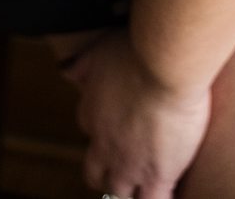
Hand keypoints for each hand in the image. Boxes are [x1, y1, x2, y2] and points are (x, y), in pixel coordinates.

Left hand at [60, 26, 210, 198]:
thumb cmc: (135, 51)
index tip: (116, 123)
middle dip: (106, 171)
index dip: (101, 128)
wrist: (164, 65)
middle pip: (95, 172)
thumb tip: (66, 72)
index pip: (88, 128)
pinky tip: (168, 190)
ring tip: (144, 184)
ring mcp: (129, 164)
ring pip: (119, 193)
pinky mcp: (157, 175)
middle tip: (125, 163)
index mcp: (90, 113)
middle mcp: (104, 143)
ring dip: (129, 189)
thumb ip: (81, 64)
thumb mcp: (99, 50)